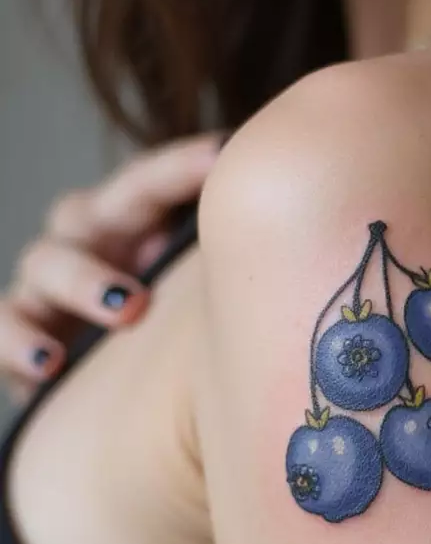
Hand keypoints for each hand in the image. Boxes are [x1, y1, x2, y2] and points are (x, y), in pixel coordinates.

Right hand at [0, 133, 220, 406]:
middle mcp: (82, 243)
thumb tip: (289, 235)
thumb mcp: (191, 292)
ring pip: (45, 264)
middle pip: (83, 211)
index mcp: (127, 223)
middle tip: (168, 257)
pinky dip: (19, 342)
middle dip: (145, 205)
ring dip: (83, 284)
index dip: (180, 166)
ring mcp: (44, 286)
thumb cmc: (164, 326)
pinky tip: (49, 363)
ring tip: (128, 311)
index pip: (145, 183)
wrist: (109, 391)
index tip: (224, 153)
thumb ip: (217, 266)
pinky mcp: (17, 333)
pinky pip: (1, 326)